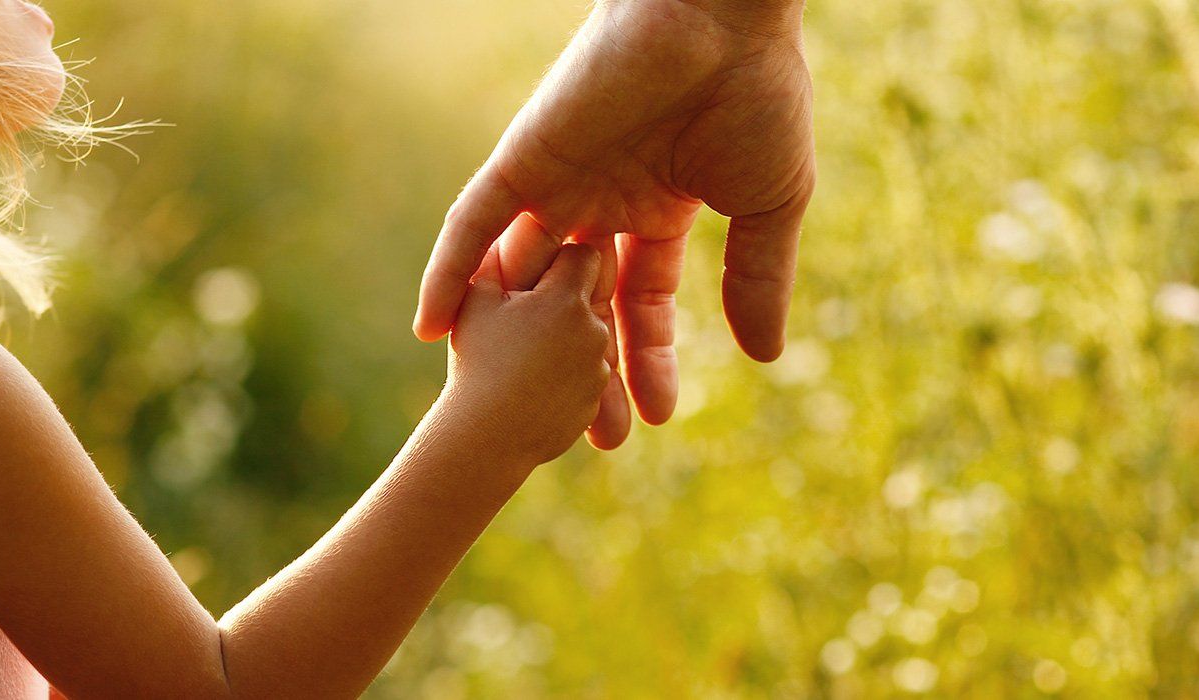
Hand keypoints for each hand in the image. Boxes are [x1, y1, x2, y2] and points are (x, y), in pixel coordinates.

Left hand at [414, 0, 814, 445]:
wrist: (724, 20)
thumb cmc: (757, 98)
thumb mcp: (767, 208)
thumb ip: (756, 279)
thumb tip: (766, 356)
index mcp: (656, 209)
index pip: (639, 302)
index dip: (646, 359)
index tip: (655, 417)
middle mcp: (599, 202)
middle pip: (578, 305)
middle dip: (586, 371)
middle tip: (593, 439)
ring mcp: (556, 183)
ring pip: (524, 279)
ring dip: (518, 343)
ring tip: (518, 413)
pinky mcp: (522, 160)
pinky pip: (471, 224)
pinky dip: (448, 273)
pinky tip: (431, 330)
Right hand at [440, 242, 611, 466]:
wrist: (482, 439)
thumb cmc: (477, 361)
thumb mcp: (475, 299)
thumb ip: (491, 257)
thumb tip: (503, 237)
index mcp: (569, 299)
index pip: (580, 258)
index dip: (556, 261)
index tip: (533, 272)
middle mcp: (594, 331)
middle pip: (588, 298)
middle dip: (561, 303)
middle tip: (526, 313)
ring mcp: (597, 371)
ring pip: (588, 339)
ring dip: (564, 343)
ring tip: (526, 358)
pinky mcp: (593, 404)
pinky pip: (586, 378)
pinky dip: (566, 376)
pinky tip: (535, 384)